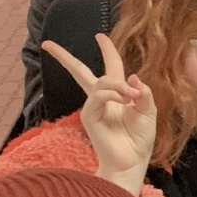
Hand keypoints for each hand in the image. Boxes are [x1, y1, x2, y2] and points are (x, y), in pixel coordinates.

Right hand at [41, 33, 155, 196]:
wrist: (132, 160)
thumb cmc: (140, 138)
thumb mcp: (149, 111)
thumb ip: (143, 93)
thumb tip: (132, 77)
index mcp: (118, 94)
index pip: (111, 67)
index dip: (107, 51)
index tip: (99, 36)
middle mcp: (102, 98)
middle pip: (80, 72)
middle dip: (64, 58)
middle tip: (47, 44)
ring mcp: (93, 106)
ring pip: (100, 82)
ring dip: (118, 85)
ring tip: (132, 98)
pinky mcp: (89, 115)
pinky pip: (99, 95)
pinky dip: (113, 93)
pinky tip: (124, 100)